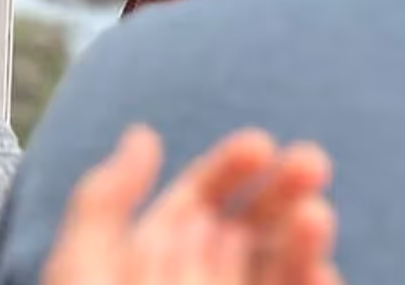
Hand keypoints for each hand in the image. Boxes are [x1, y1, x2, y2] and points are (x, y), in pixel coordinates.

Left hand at [42, 125, 341, 284]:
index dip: (231, 167)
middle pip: (251, 227)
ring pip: (279, 270)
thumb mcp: (80, 270)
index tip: (260, 144)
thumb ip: (106, 198)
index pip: (202, 198)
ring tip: (317, 216)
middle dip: (281, 191)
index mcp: (157, 258)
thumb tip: (146, 134)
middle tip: (311, 164)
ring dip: (303, 241)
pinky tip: (324, 275)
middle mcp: (201, 284)